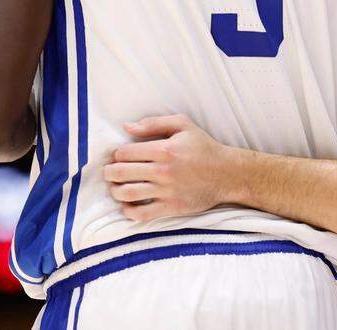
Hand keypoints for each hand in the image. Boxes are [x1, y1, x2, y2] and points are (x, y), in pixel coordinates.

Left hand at [103, 114, 230, 221]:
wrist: (227, 174)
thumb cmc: (203, 147)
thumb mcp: (183, 125)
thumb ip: (154, 123)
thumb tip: (127, 127)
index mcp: (164, 149)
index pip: (124, 153)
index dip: (116, 155)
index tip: (119, 157)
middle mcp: (163, 171)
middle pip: (120, 174)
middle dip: (109, 173)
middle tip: (110, 172)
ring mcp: (166, 191)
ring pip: (127, 194)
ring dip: (115, 191)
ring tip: (117, 188)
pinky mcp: (171, 208)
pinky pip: (141, 214)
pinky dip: (128, 211)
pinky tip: (129, 205)